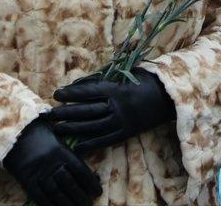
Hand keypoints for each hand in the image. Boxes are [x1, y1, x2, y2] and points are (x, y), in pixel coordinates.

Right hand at [4, 120, 101, 205]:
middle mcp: (51, 162)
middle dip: (80, 196)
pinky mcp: (26, 179)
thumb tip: (90, 172)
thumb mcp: (59, 139)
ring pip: (55, 192)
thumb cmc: (41, 135)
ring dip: (67, 203)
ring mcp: (38, 172)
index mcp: (61, 150)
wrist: (15, 134)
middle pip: (69, 183)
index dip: (91, 182)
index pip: (80, 170)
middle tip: (88, 204)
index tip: (97, 191)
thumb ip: (72, 154)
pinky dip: (48, 205)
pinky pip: (38, 196)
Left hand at [46, 71, 174, 153]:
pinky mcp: (127, 133)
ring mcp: (123, 121)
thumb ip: (107, 78)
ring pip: (92, 127)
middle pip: (87, 110)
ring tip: (58, 129)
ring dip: (73, 129)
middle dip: (66, 113)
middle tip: (50, 114)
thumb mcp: (129, 73)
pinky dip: (90, 144)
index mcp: (118, 88)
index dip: (71, 93)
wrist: (169, 97)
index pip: (88, 91)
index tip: (57, 94)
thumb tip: (84, 83)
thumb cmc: (148, 80)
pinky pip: (105, 140)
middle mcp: (118, 106)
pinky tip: (76, 147)